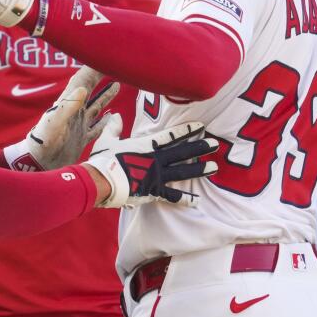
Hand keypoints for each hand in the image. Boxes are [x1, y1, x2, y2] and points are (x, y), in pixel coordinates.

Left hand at [4, 68, 119, 170]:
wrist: (37, 165)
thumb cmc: (42, 143)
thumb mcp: (54, 123)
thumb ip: (67, 106)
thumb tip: (82, 88)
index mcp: (68, 104)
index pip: (83, 80)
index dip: (93, 67)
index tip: (106, 55)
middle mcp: (74, 112)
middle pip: (90, 89)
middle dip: (101, 76)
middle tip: (115, 64)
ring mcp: (79, 125)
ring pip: (96, 106)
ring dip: (106, 95)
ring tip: (117, 83)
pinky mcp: (81, 139)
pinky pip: (97, 127)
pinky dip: (106, 120)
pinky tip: (113, 116)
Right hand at [83, 116, 217, 208]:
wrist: (101, 181)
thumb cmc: (102, 160)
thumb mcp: (107, 139)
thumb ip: (114, 127)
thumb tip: (116, 115)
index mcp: (146, 145)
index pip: (171, 135)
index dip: (187, 130)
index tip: (201, 125)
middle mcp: (156, 159)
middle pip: (183, 152)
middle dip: (200, 147)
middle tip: (215, 144)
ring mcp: (157, 176)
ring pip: (183, 172)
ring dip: (199, 170)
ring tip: (214, 168)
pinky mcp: (154, 191)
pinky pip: (173, 196)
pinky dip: (185, 199)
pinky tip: (197, 201)